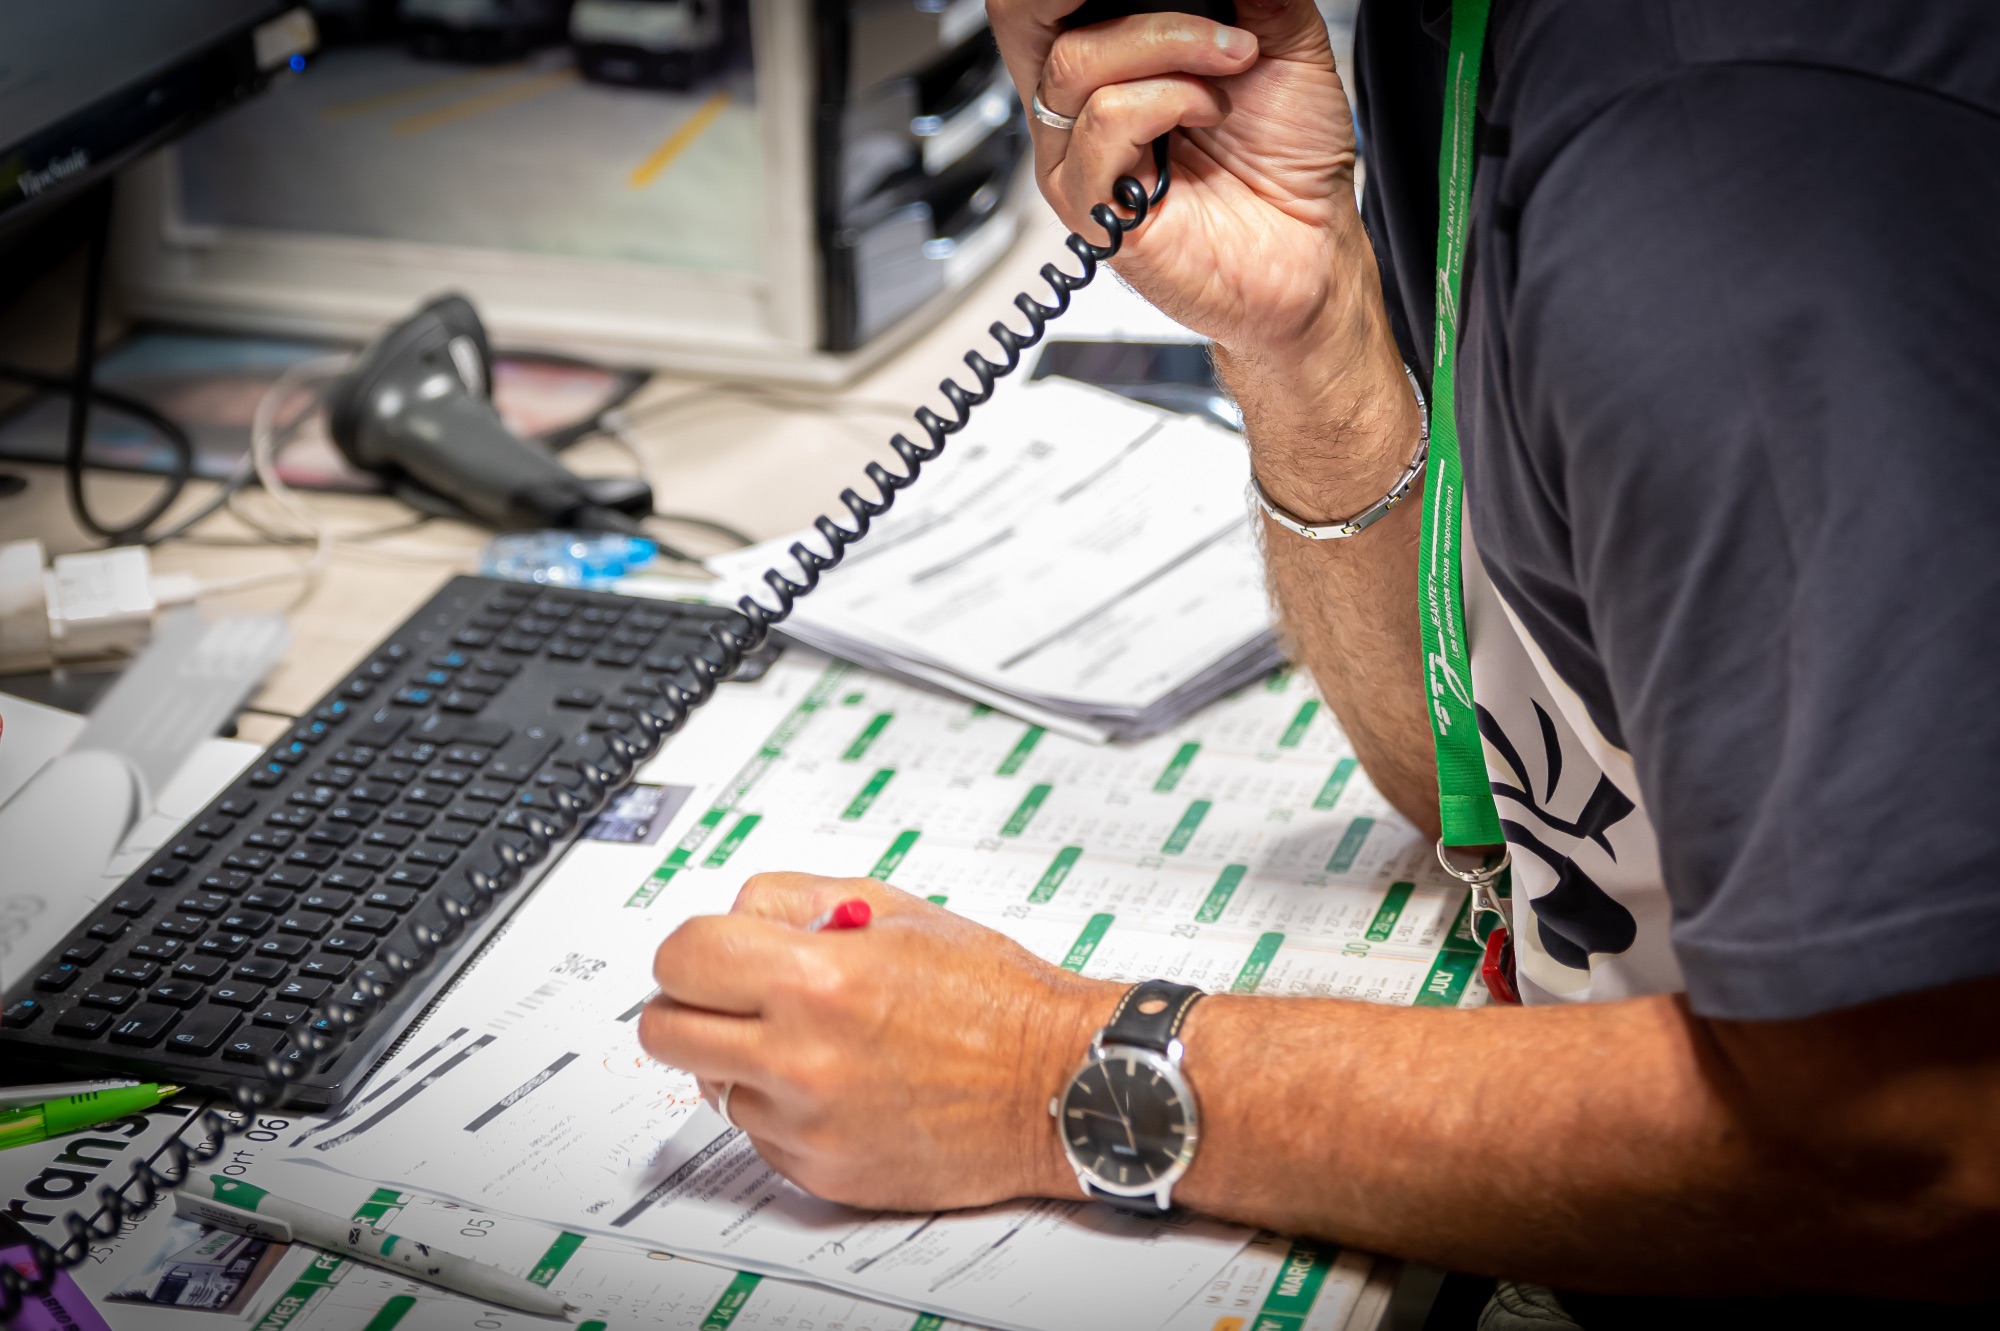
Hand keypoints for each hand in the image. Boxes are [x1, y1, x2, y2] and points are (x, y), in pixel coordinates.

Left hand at [638, 873, 1122, 1209]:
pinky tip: (842, 1084)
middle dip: (690, 1003)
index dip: (692, 949)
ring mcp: (807, 1124)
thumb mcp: (896, 909)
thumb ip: (798, 901)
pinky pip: (760, 1133)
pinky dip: (785, 1107)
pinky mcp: (822, 1172)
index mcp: (817, 981)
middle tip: (733, 996)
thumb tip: (736, 915)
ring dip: (744, 1058)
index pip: (681, 958)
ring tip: (815, 1040)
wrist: (1055, 1085)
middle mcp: (802, 1058)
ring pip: (711, 1084)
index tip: (711, 953)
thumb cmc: (993, 998)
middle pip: (664, 1031)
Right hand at [990, 0, 1361, 355]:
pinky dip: (1169, 99)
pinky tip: (1210, 109)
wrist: (1312, 249)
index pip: (1042, 4)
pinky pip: (1105, 120)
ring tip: (1230, 61)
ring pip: (1076, 62)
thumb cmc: (1289, 162)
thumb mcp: (1281, 41)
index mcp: (1106, 61)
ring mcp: (1077, 157)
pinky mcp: (1091, 204)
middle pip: (1019, 17)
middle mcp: (1077, 107)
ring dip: (1168, 42)